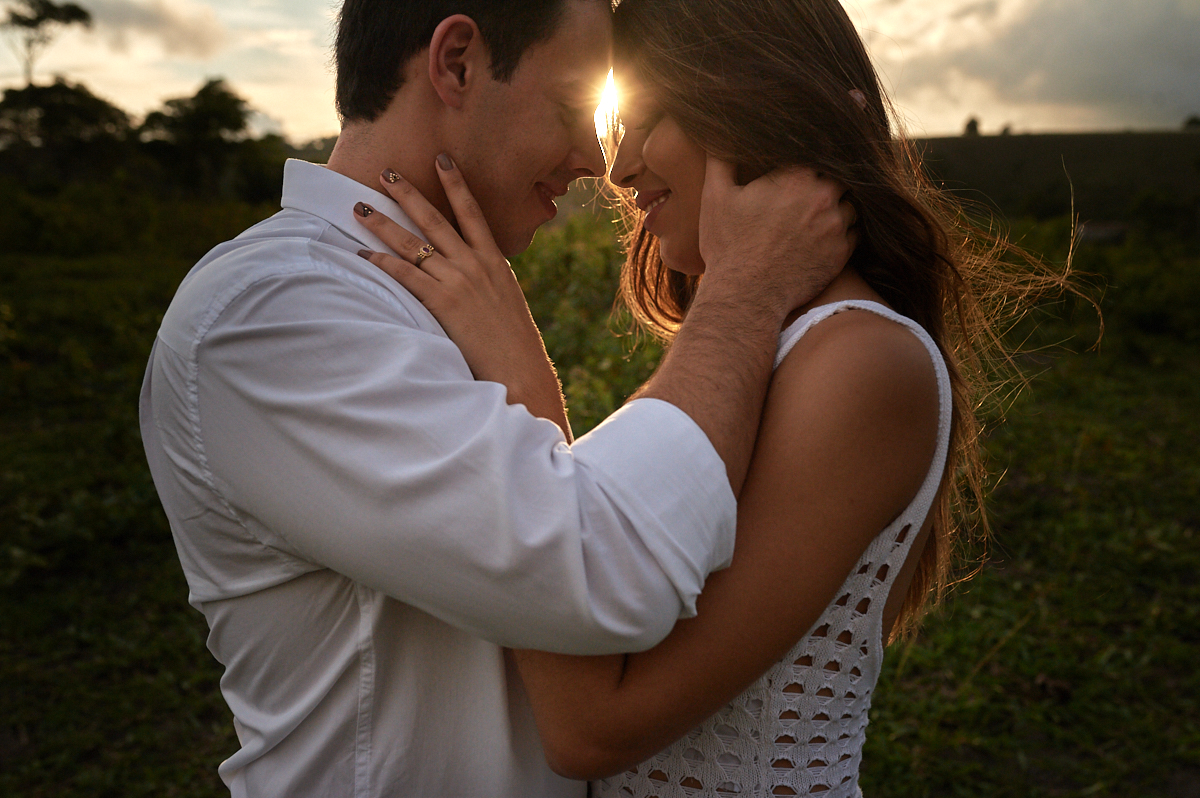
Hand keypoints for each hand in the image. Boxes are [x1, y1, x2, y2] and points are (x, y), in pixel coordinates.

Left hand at [355, 156, 570, 440]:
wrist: (520, 368)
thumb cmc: (513, 343)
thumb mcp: (507, 301)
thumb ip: (488, 281)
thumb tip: (473, 274)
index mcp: (494, 261)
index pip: (472, 212)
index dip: (456, 183)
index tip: (442, 158)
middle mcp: (475, 264)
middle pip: (435, 219)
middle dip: (408, 193)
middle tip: (386, 171)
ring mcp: (458, 281)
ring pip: (414, 243)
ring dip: (383, 223)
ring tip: (360, 206)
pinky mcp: (443, 302)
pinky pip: (406, 275)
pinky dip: (382, 262)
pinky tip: (363, 253)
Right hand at [697, 156, 856, 320]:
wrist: (745, 297)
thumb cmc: (728, 246)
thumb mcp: (715, 197)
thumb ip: (722, 159)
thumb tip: (719, 133)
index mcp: (796, 176)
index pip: (816, 150)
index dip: (806, 158)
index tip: (798, 166)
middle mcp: (824, 196)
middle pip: (838, 174)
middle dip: (824, 179)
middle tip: (807, 190)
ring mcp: (837, 226)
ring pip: (850, 202)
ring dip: (837, 204)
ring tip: (816, 212)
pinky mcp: (843, 253)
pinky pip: (854, 232)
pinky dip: (842, 230)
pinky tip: (823, 234)